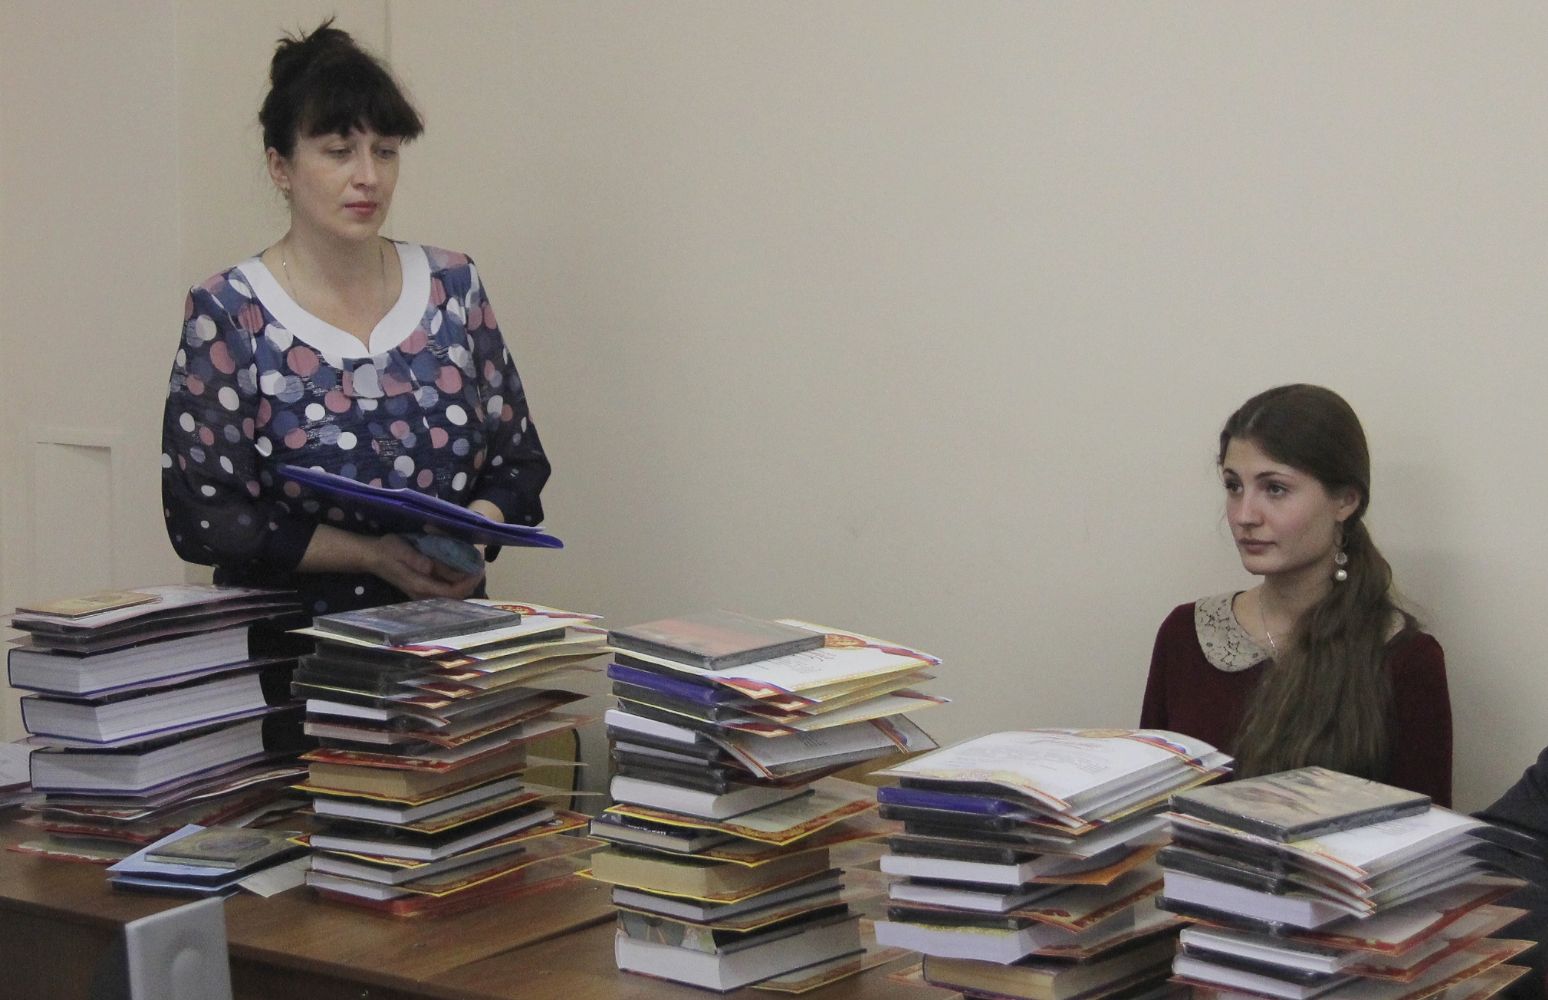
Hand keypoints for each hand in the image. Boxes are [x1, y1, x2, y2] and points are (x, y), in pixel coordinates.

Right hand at [364, 534, 484, 599]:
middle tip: (480, 566)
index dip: (468, 582)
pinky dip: (457, 582)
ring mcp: (423, 593)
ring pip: (451, 595)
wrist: (372, 557)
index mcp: (420, 585)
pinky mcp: (423, 589)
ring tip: (474, 566)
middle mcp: (423, 594)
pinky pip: (445, 590)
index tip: (478, 569)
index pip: (451, 592)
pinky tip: (461, 569)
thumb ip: (415, 559)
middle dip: (470, 583)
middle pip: (455, 596)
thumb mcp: (399, 549)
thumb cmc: (387, 551)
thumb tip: (430, 566)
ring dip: (465, 583)